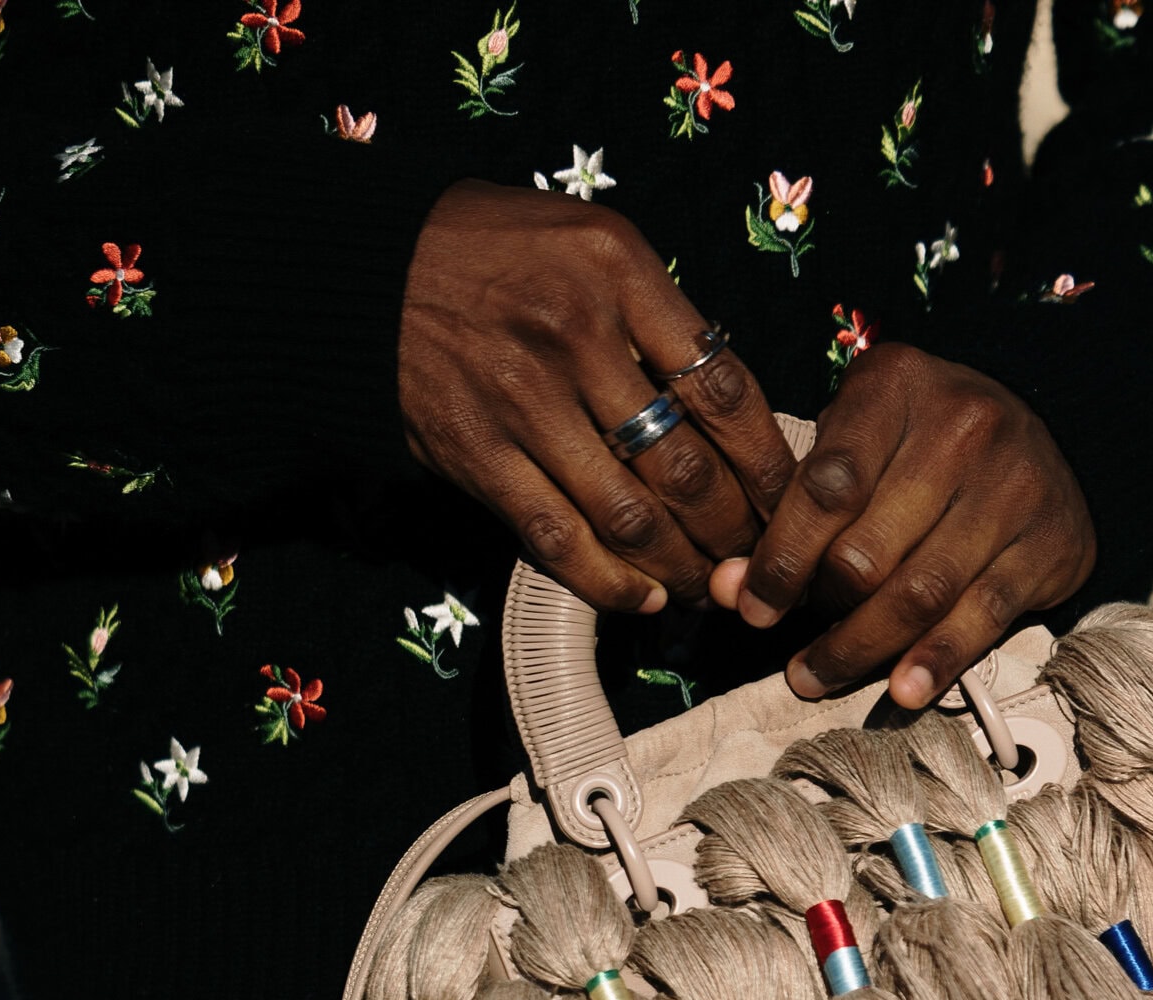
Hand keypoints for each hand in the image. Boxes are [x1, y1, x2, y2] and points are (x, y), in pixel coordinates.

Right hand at [398, 180, 796, 612]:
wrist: (363, 267)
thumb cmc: (495, 255)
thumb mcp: (588, 245)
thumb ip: (657, 317)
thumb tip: (731, 414)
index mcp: (620, 272)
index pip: (725, 388)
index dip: (768, 465)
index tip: (790, 506)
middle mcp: (576, 334)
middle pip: (686, 465)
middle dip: (733, 533)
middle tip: (755, 565)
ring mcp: (523, 398)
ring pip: (630, 515)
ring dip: (680, 569)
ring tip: (706, 590)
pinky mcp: (477, 452)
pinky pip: (558, 539)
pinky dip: (610, 584)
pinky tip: (644, 601)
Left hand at [708, 344, 1095, 707]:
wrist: (1041, 446)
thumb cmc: (922, 449)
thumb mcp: (855, 445)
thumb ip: (793, 510)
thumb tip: (727, 590)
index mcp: (898, 385)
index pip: (826, 488)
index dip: (781, 559)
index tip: (752, 610)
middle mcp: (964, 424)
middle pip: (868, 551)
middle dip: (821, 611)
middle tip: (796, 649)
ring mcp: (1016, 484)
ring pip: (919, 594)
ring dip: (861, 650)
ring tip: (819, 678)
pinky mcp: (1051, 541)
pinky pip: (981, 617)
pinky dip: (936, 661)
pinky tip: (902, 692)